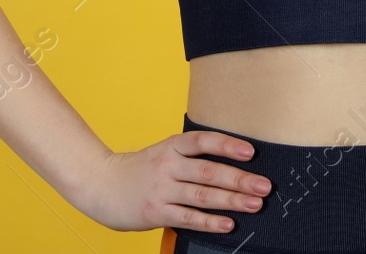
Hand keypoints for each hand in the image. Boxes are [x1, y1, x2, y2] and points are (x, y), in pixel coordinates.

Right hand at [72, 131, 271, 232]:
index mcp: (171, 145)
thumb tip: (231, 164)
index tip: (251, 152)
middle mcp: (167, 165)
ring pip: (202, 195)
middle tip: (264, 186)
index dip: (227, 145)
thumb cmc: (140, 169)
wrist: (100, 185)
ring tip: (255, 204)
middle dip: (240, 179)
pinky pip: (187, 217)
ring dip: (231, 200)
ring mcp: (161, 190)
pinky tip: (228, 224)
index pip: (203, 141)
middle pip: (208, 171)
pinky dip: (209, 222)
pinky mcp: (155, 212)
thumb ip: (190, 156)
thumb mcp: (163, 152)